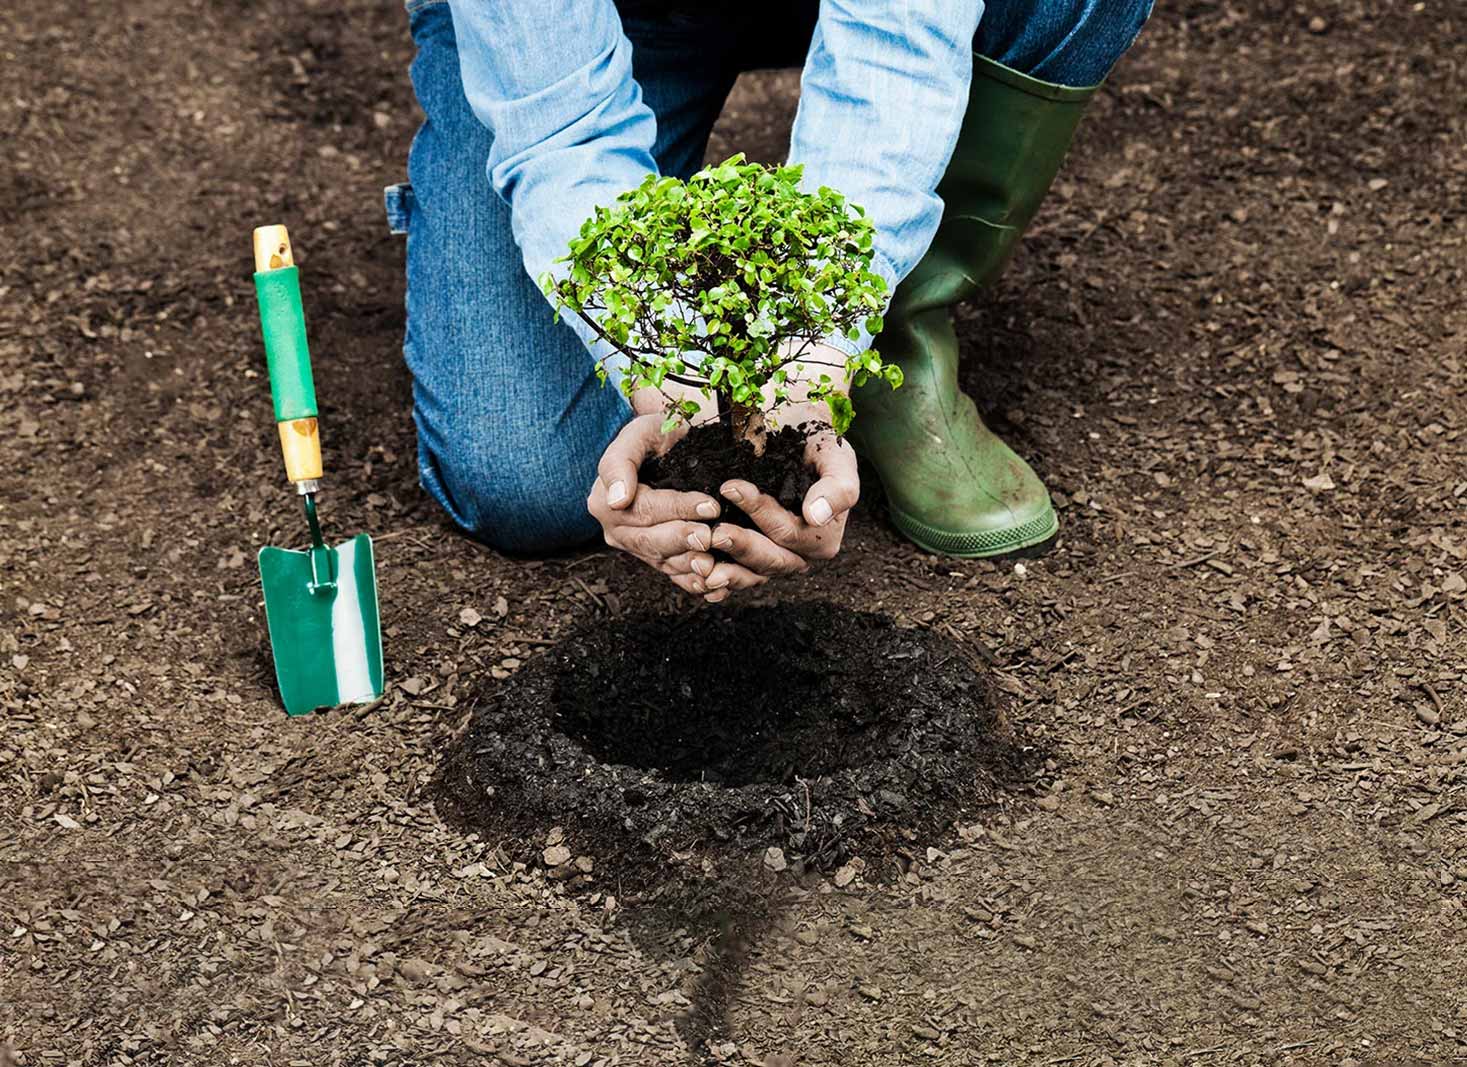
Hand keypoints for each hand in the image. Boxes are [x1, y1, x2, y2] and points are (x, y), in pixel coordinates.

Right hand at [589, 398, 723, 596]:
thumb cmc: (656, 435)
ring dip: (689, 565)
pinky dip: (694, 583)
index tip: (709, 504)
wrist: (671, 447)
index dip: (677, 508)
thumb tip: (618, 499)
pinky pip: (674, 576)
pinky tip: (715, 586)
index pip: (644, 510)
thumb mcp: (637, 434)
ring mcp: (638, 548)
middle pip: (651, 542)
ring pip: (664, 562)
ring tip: (714, 563)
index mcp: (606, 502)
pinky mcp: (657, 559)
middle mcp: (618, 530)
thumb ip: (620, 462)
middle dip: (683, 539)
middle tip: (711, 535)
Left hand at [701, 401, 859, 603]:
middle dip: (741, 546)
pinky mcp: (751, 558)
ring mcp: (774, 558)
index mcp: (823, 536)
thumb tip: (817, 516)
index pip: (789, 532)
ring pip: (752, 574)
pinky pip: (736, 576)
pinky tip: (697, 580)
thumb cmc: (816, 443)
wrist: (795, 434)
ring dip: (726, 572)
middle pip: (770, 560)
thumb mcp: (836, 456)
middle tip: (713, 533)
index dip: (761, 513)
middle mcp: (800, 554)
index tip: (731, 487)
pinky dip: (718, 580)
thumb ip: (838, 486)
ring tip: (698, 561)